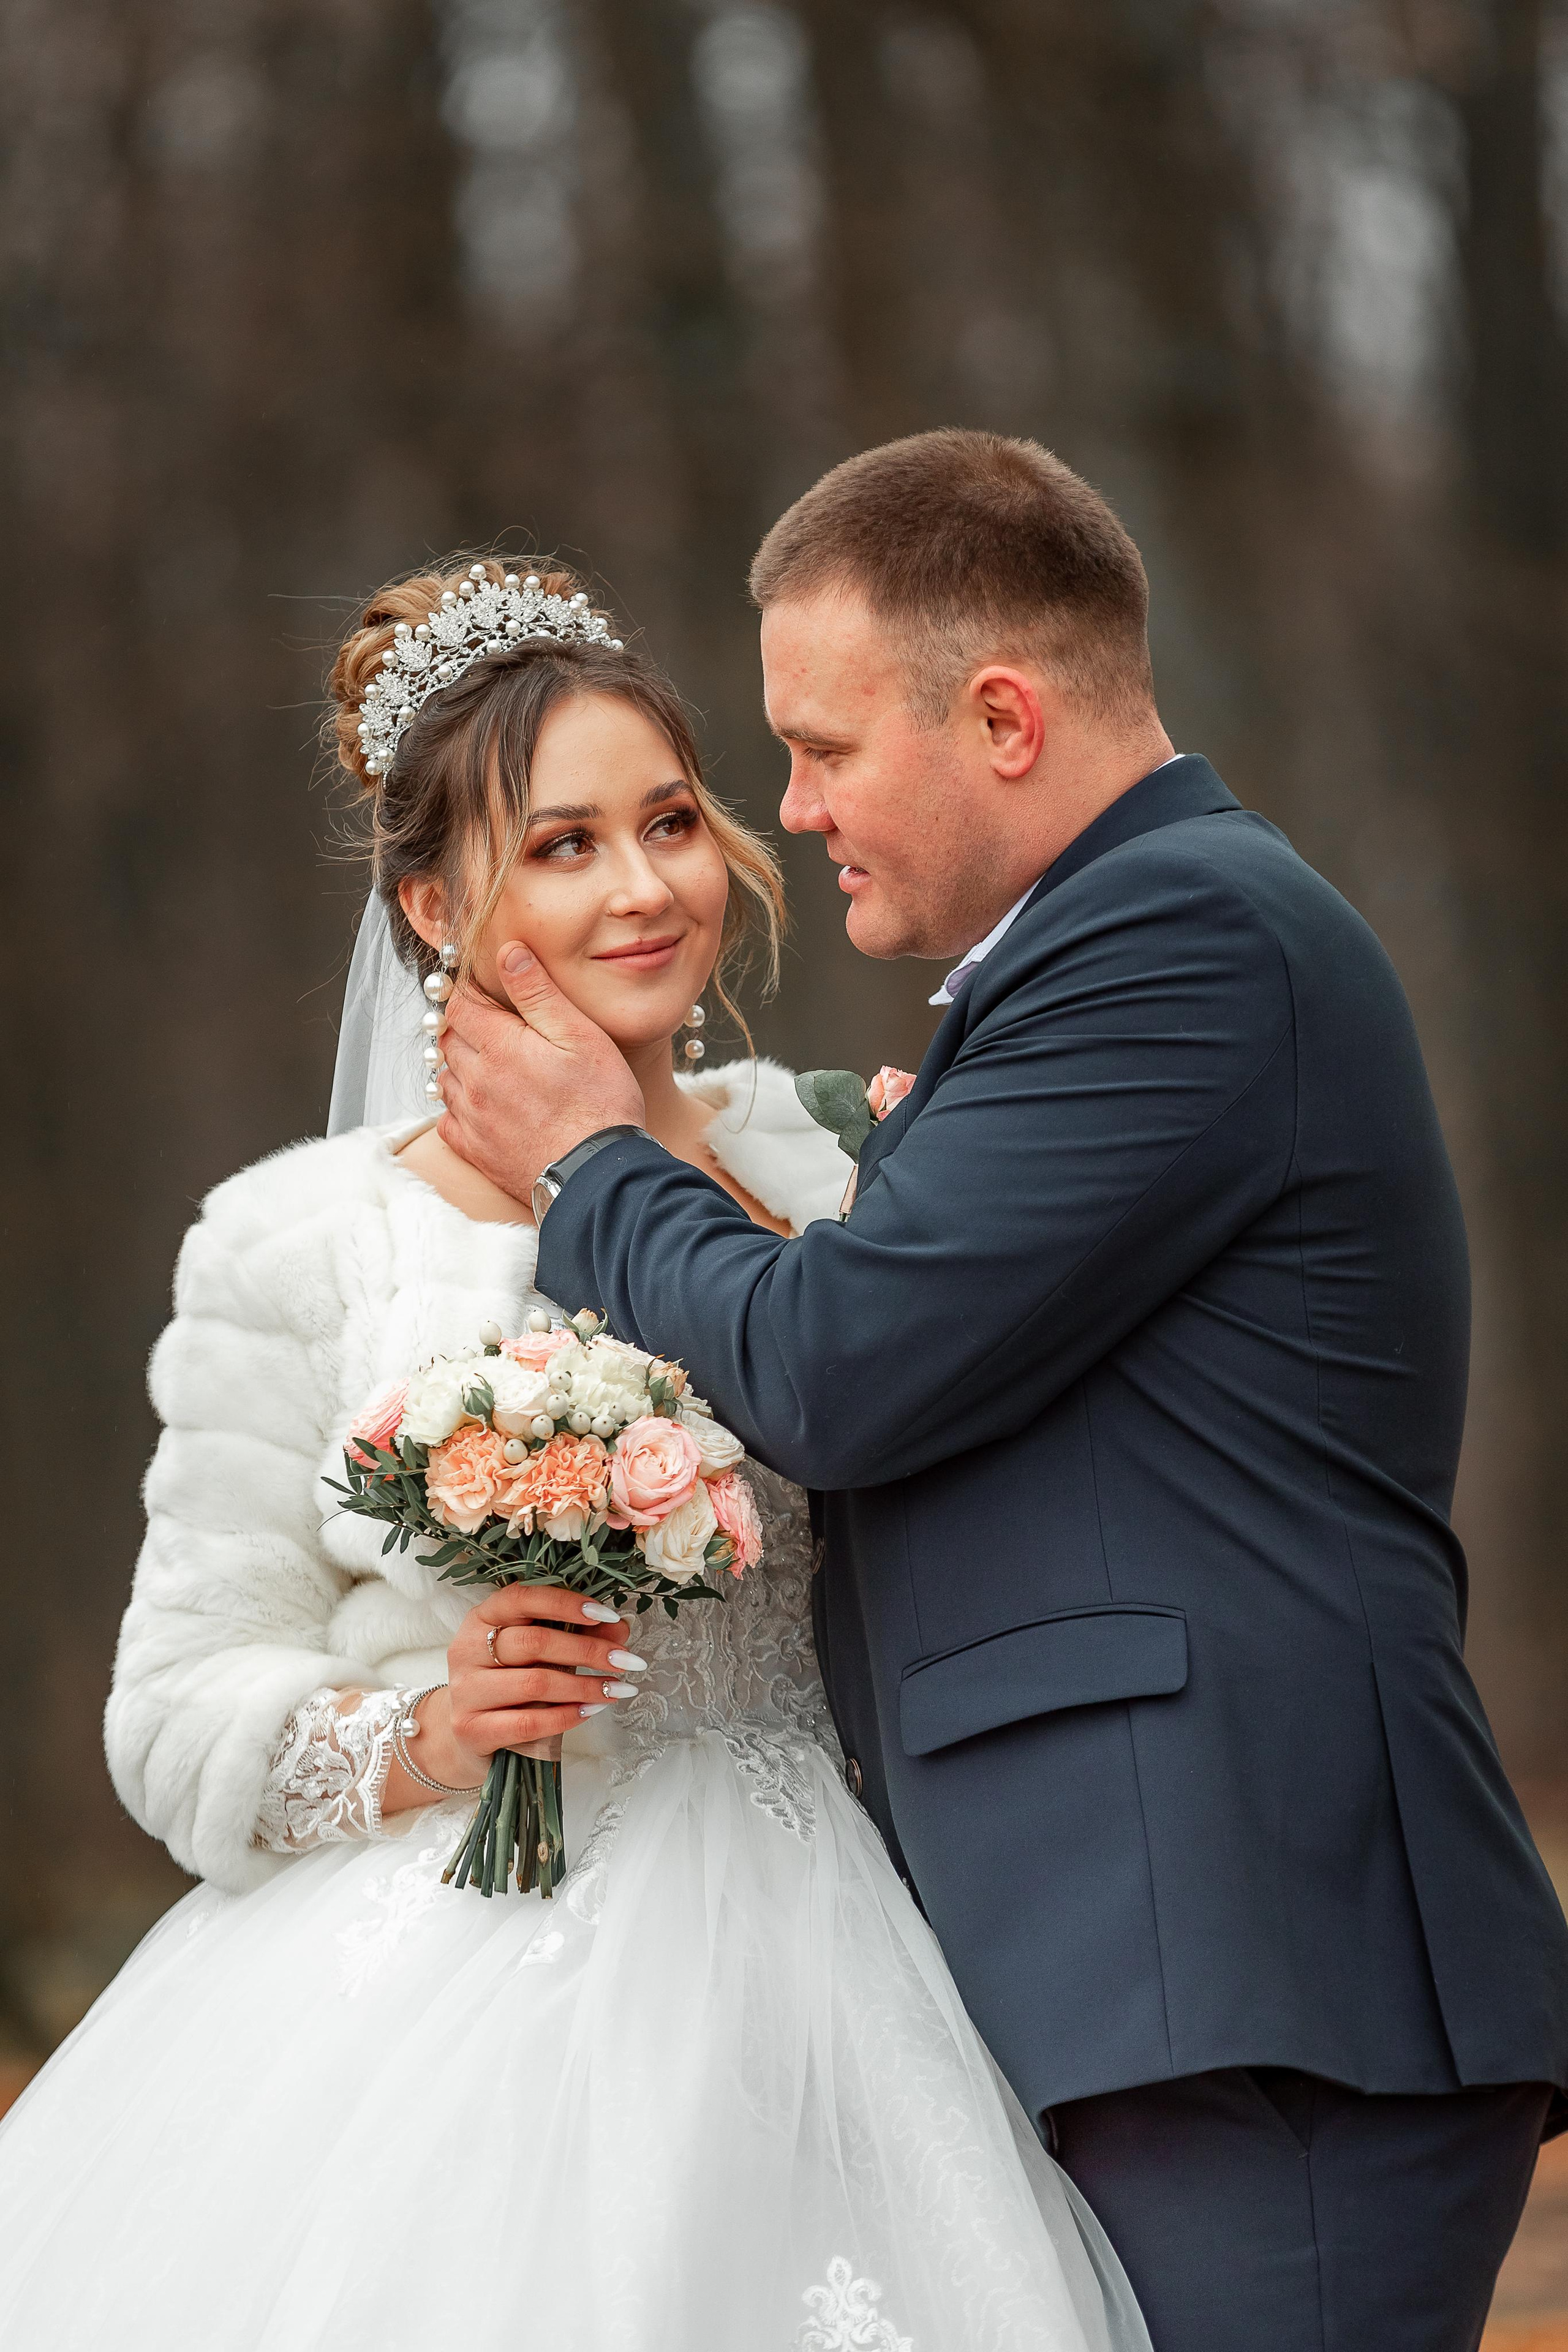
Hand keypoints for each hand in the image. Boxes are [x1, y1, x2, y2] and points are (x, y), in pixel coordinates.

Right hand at [382, 1586, 644, 1814]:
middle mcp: (467, 1649)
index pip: (522, 1598)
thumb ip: (576, 1635)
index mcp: (482, 1618)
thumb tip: (619, 1629)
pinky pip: (529, 1722)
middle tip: (626, 1660)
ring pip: (535, 1683)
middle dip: (588, 1651)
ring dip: (585, 1686)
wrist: (466, 1733)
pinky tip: (591, 1711)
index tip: (607, 1615)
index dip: (566, 1603)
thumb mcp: (538, 1653)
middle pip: (534, 1643)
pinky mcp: (471, 1729)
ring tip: (618, 1689)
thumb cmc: (508, 1681)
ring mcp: (466, 1691)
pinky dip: (567, 1716)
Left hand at [437, 945, 645, 1202]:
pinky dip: (456, 1107)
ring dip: (460, 1065)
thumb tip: (508, 952)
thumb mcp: (580, 1036)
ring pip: (445, 1078)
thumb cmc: (600, 1104)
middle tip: (493, 1027)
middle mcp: (475, 1081)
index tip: (487, 993)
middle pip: (448, 1039)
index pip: (460, 1005)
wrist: (597, 1176)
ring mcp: (472, 1118)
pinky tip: (481, 1105)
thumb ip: (538, 993)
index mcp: (498, 1046)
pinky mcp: (475, 1151)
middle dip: (465, 1027)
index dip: (470, 993)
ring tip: (490, 1064)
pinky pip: (447, 1120)